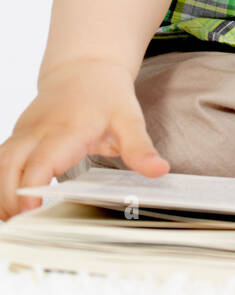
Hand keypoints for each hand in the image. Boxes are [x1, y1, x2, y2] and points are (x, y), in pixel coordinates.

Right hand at [0, 60, 169, 220]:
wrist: (85, 67)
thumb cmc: (107, 95)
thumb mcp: (129, 118)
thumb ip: (140, 147)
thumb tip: (159, 170)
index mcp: (67, 129)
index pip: (41, 162)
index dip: (31, 188)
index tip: (30, 212)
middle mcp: (39, 130)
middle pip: (9, 166)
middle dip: (8, 198)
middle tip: (19, 227)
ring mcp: (24, 132)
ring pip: (0, 163)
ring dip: (1, 193)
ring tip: (11, 223)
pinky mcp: (18, 136)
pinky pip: (0, 161)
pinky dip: (1, 184)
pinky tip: (8, 207)